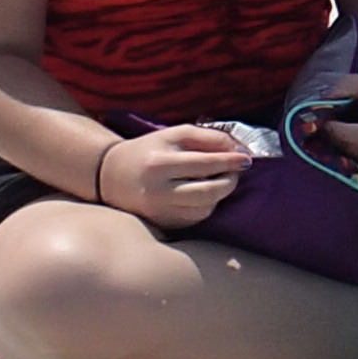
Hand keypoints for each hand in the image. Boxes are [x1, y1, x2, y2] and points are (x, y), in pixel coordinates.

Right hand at [95, 122, 255, 229]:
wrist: (111, 175)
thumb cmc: (149, 150)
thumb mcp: (175, 134)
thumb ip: (208, 138)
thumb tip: (239, 150)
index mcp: (159, 164)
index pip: (204, 164)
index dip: (230, 161)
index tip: (246, 159)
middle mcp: (157, 191)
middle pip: (208, 192)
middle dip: (229, 181)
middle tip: (235, 171)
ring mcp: (159, 212)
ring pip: (205, 208)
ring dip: (219, 194)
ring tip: (217, 179)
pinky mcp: (162, 224)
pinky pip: (196, 218)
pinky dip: (206, 205)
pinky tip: (200, 192)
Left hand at [296, 69, 357, 169]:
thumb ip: (351, 87)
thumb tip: (324, 96)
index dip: (336, 132)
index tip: (322, 120)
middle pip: (355, 153)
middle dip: (335, 141)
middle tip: (319, 127)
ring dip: (342, 149)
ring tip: (330, 133)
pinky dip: (352, 153)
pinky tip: (345, 140)